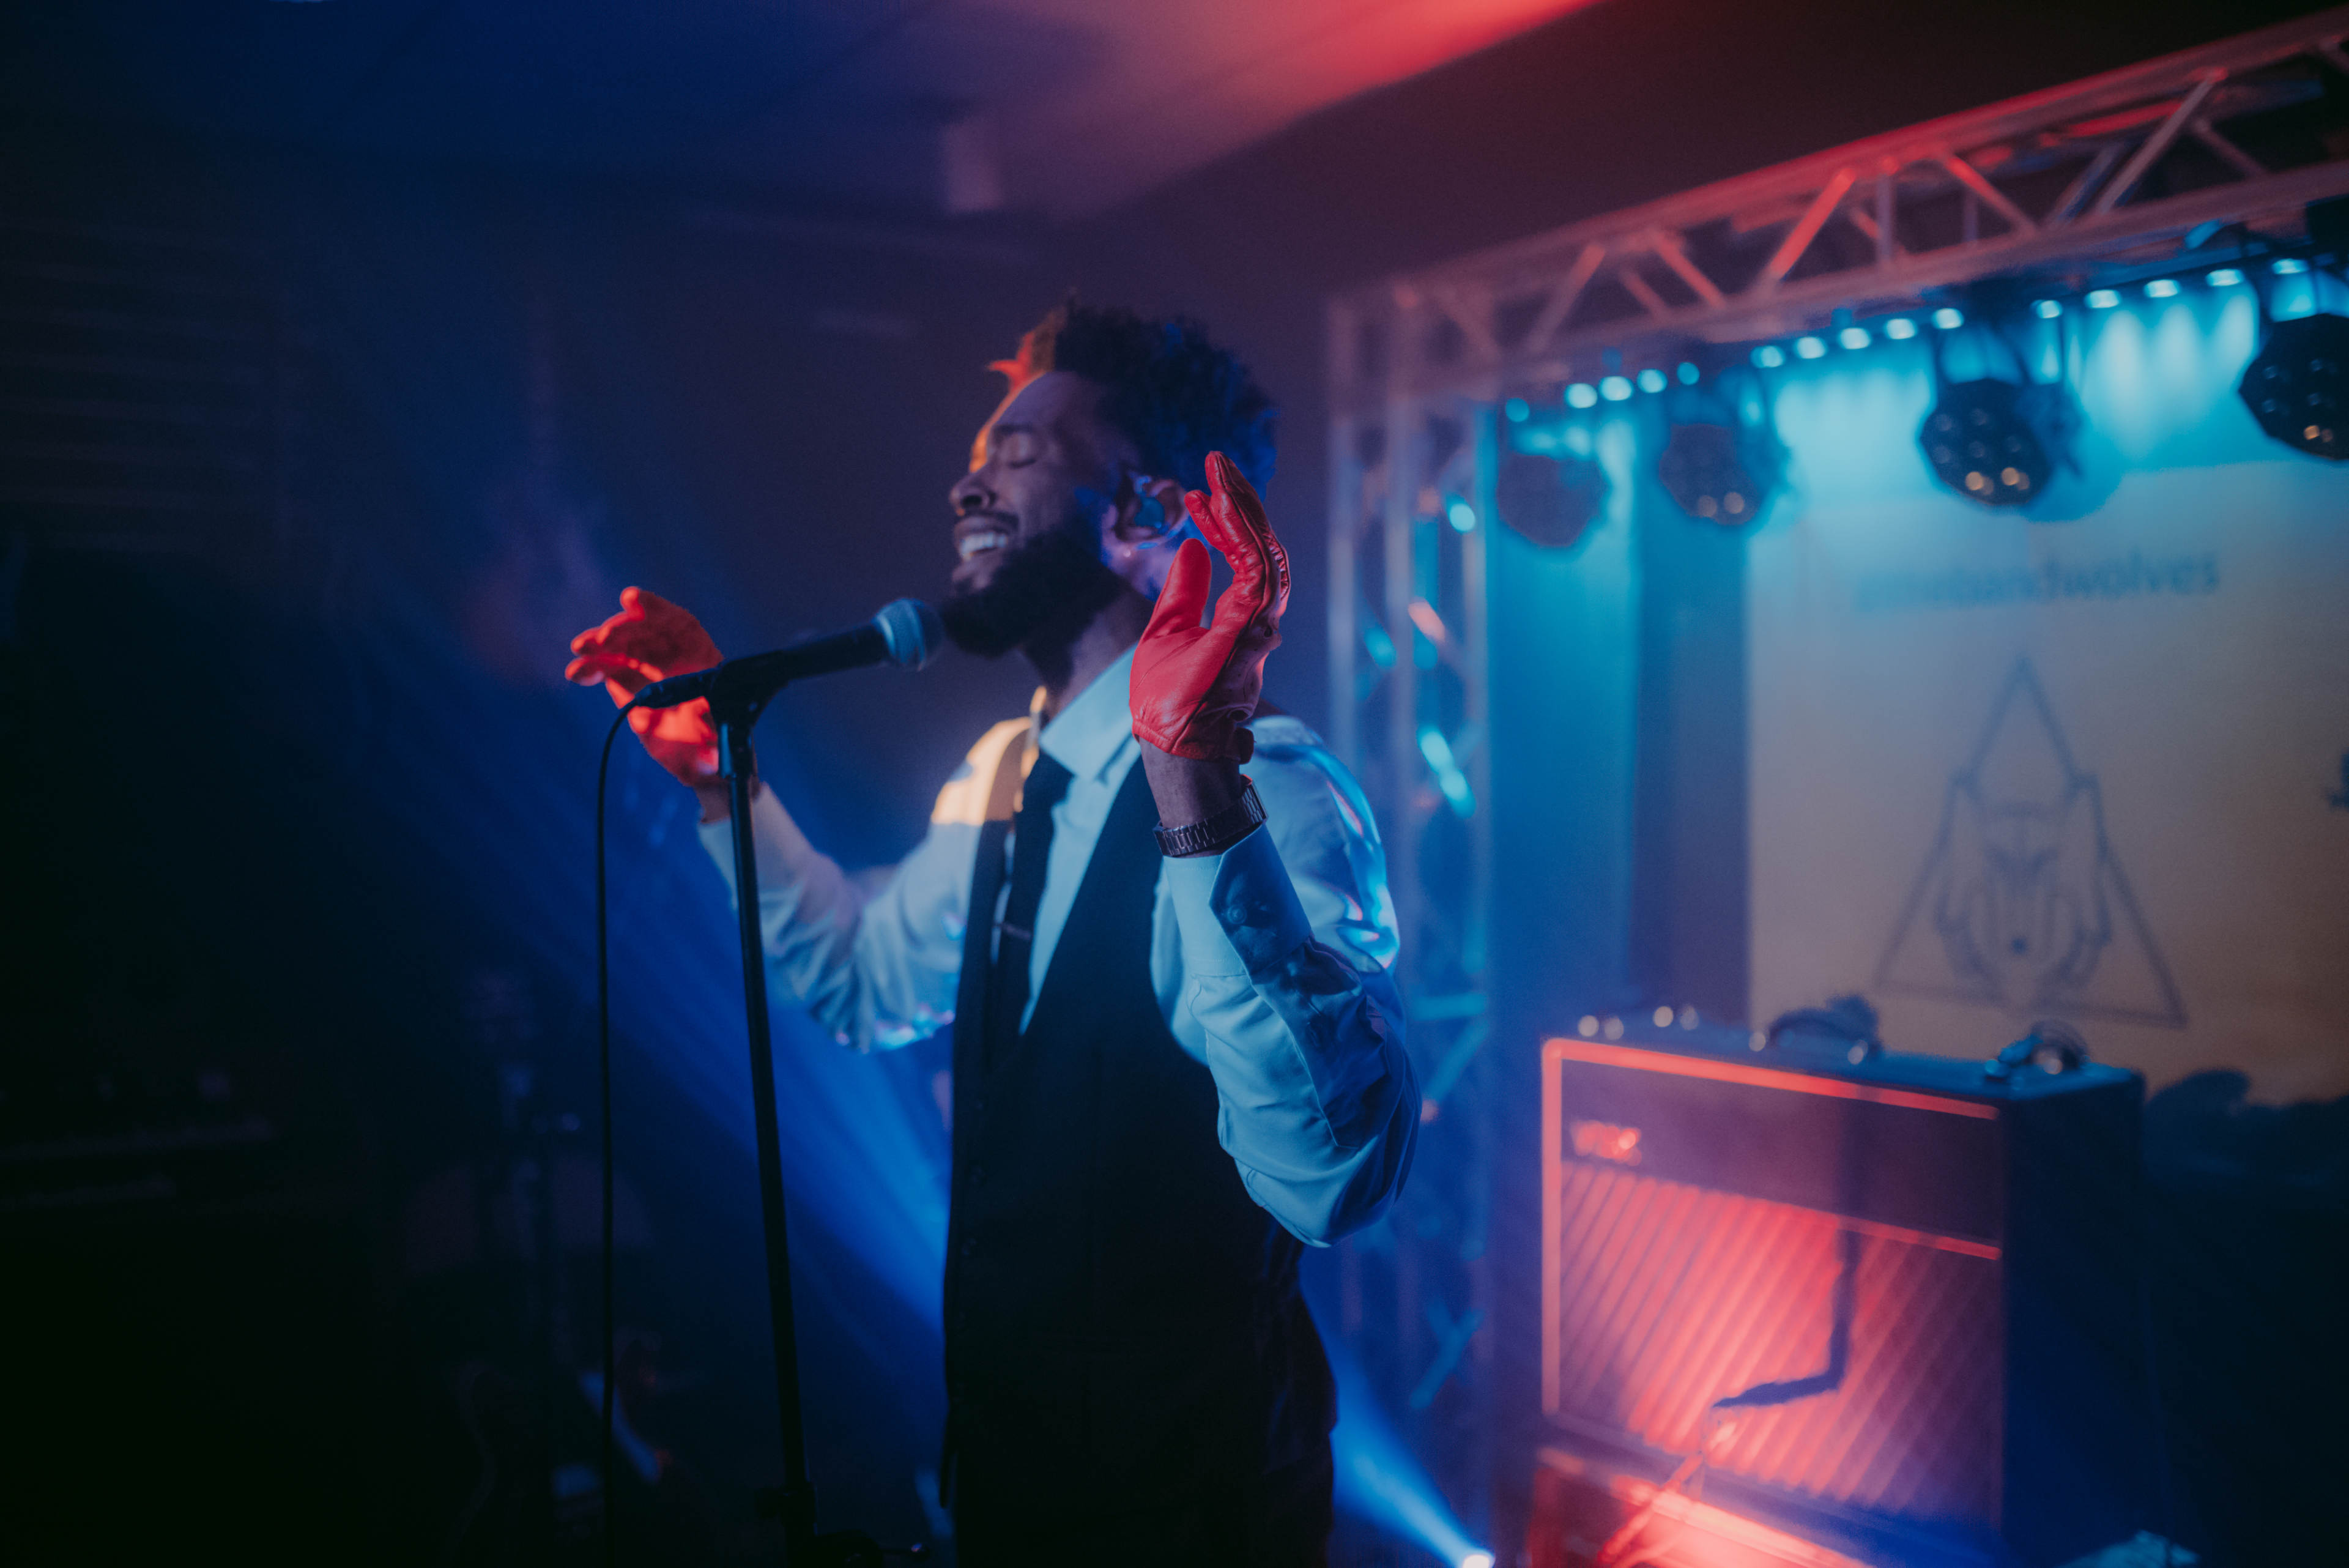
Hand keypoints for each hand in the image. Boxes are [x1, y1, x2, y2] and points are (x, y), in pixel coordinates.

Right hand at [566, 587, 723, 788]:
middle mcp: (671, 656)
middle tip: (602, 639)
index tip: (632, 599)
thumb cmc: (721, 739)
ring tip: (580, 649)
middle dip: (621, 630)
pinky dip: (590, 669)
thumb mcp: (724, 730)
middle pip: (643, 632)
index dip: (655, 608)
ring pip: (619, 649)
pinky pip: (606, 670)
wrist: (703, 762)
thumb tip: (705, 710)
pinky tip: (576, 672)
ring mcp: (647, 670)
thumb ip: (715, 718)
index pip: (678, 623)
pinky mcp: (628, 687)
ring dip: (598, 646)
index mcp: (699, 655)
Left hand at [1130, 452, 1288, 762]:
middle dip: (1242, 502)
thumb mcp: (1166, 630)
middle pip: (1263, 547)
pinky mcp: (1253, 629)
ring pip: (1266, 552)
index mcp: (1240, 620)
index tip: (1196, 493)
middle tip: (1218, 462)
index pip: (1244, 558)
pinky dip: (1241, 534)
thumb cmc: (1166, 701)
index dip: (1224, 522)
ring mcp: (1259, 625)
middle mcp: (1258, 620)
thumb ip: (1184, 590)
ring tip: (1219, 472)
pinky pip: (1258, 570)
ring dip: (1243, 508)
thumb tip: (1192, 547)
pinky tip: (1219, 505)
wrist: (1170, 743)